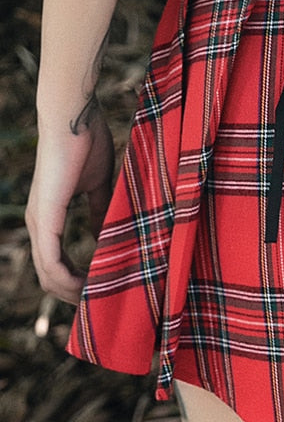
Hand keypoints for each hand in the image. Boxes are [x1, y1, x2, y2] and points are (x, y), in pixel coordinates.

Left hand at [25, 110, 114, 304]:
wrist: (74, 117)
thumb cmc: (87, 143)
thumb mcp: (100, 184)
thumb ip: (102, 211)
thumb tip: (107, 234)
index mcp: (49, 216)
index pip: (55, 261)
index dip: (76, 280)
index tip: (101, 288)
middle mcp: (39, 223)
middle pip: (48, 276)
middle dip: (73, 294)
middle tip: (100, 304)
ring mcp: (39, 221)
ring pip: (47, 274)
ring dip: (70, 291)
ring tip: (97, 299)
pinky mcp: (46, 216)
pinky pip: (50, 259)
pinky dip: (66, 277)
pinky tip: (86, 283)